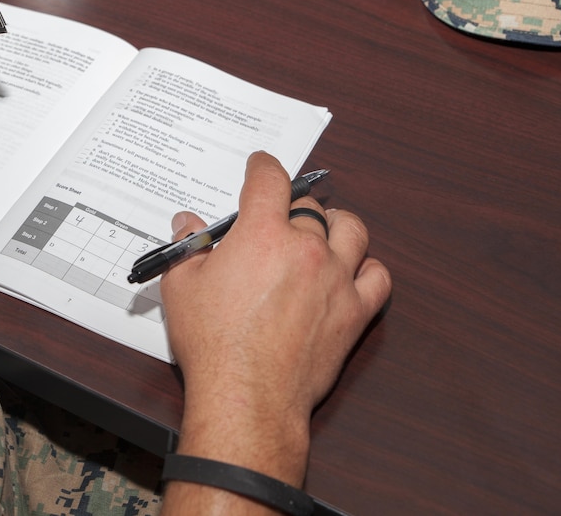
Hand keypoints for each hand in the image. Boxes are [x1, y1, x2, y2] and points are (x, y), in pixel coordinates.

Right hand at [160, 152, 390, 509]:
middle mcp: (306, 248)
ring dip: (336, 226)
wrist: (247, 395)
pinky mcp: (354, 312)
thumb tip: (187, 223)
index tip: (261, 166)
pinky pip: (378, 276)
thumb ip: (187, 247)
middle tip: (278, 219)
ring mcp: (337, 279)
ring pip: (352, 230)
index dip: (264, 166)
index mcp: (263, 233)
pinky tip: (351, 272)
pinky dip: (367, 268)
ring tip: (323, 232)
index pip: (271, 179)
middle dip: (292, 207)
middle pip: (310, 206)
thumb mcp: (182, 286)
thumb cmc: (214, 343)